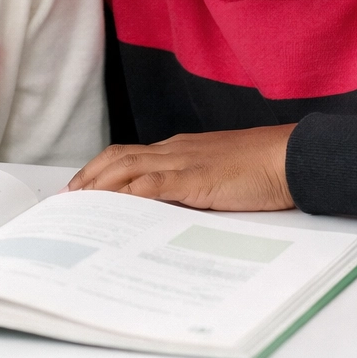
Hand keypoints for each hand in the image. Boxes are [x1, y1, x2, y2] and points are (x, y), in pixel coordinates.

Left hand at [65, 124, 296, 211]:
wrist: (290, 157)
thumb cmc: (261, 168)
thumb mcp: (217, 176)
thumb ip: (190, 187)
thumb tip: (165, 208)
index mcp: (179, 149)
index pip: (128, 155)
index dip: (100, 169)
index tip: (80, 187)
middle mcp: (174, 151)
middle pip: (118, 158)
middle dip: (88, 177)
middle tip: (67, 198)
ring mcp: (184, 162)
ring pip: (127, 168)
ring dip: (99, 186)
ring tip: (79, 204)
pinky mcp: (195, 179)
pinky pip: (153, 184)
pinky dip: (128, 194)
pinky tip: (113, 208)